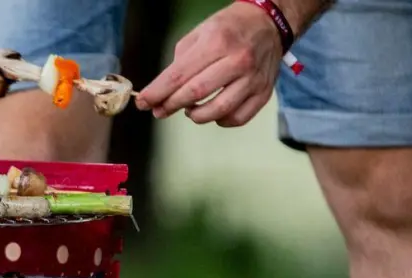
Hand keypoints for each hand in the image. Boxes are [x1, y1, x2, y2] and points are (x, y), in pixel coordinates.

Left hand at [135, 3, 281, 126]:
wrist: (268, 23)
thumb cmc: (229, 28)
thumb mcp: (200, 32)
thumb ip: (180, 62)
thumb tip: (162, 91)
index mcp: (217, 42)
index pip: (179, 75)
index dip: (158, 92)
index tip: (143, 102)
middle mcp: (237, 61)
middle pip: (196, 93)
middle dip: (171, 105)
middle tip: (160, 110)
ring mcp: (252, 79)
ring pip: (218, 110)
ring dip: (196, 116)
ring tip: (188, 110)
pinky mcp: (263, 93)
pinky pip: (237, 118)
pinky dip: (220, 121)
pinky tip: (213, 112)